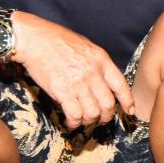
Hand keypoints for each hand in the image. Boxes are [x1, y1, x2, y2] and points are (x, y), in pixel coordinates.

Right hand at [11, 12, 133, 128]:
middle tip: (100, 119)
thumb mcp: (85, 46)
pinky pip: (75, 115)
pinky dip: (74, 123)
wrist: (34, 39)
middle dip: (106, 117)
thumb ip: (96, 63)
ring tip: (82, 119)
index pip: (121, 85)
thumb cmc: (56, 40)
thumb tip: (103, 79)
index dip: (127, 101)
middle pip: (108, 104)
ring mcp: (78, 83)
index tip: (128, 110)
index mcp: (101, 60)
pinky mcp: (62, 92)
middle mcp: (93, 73)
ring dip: (89, 121)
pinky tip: (71, 121)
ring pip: (93, 113)